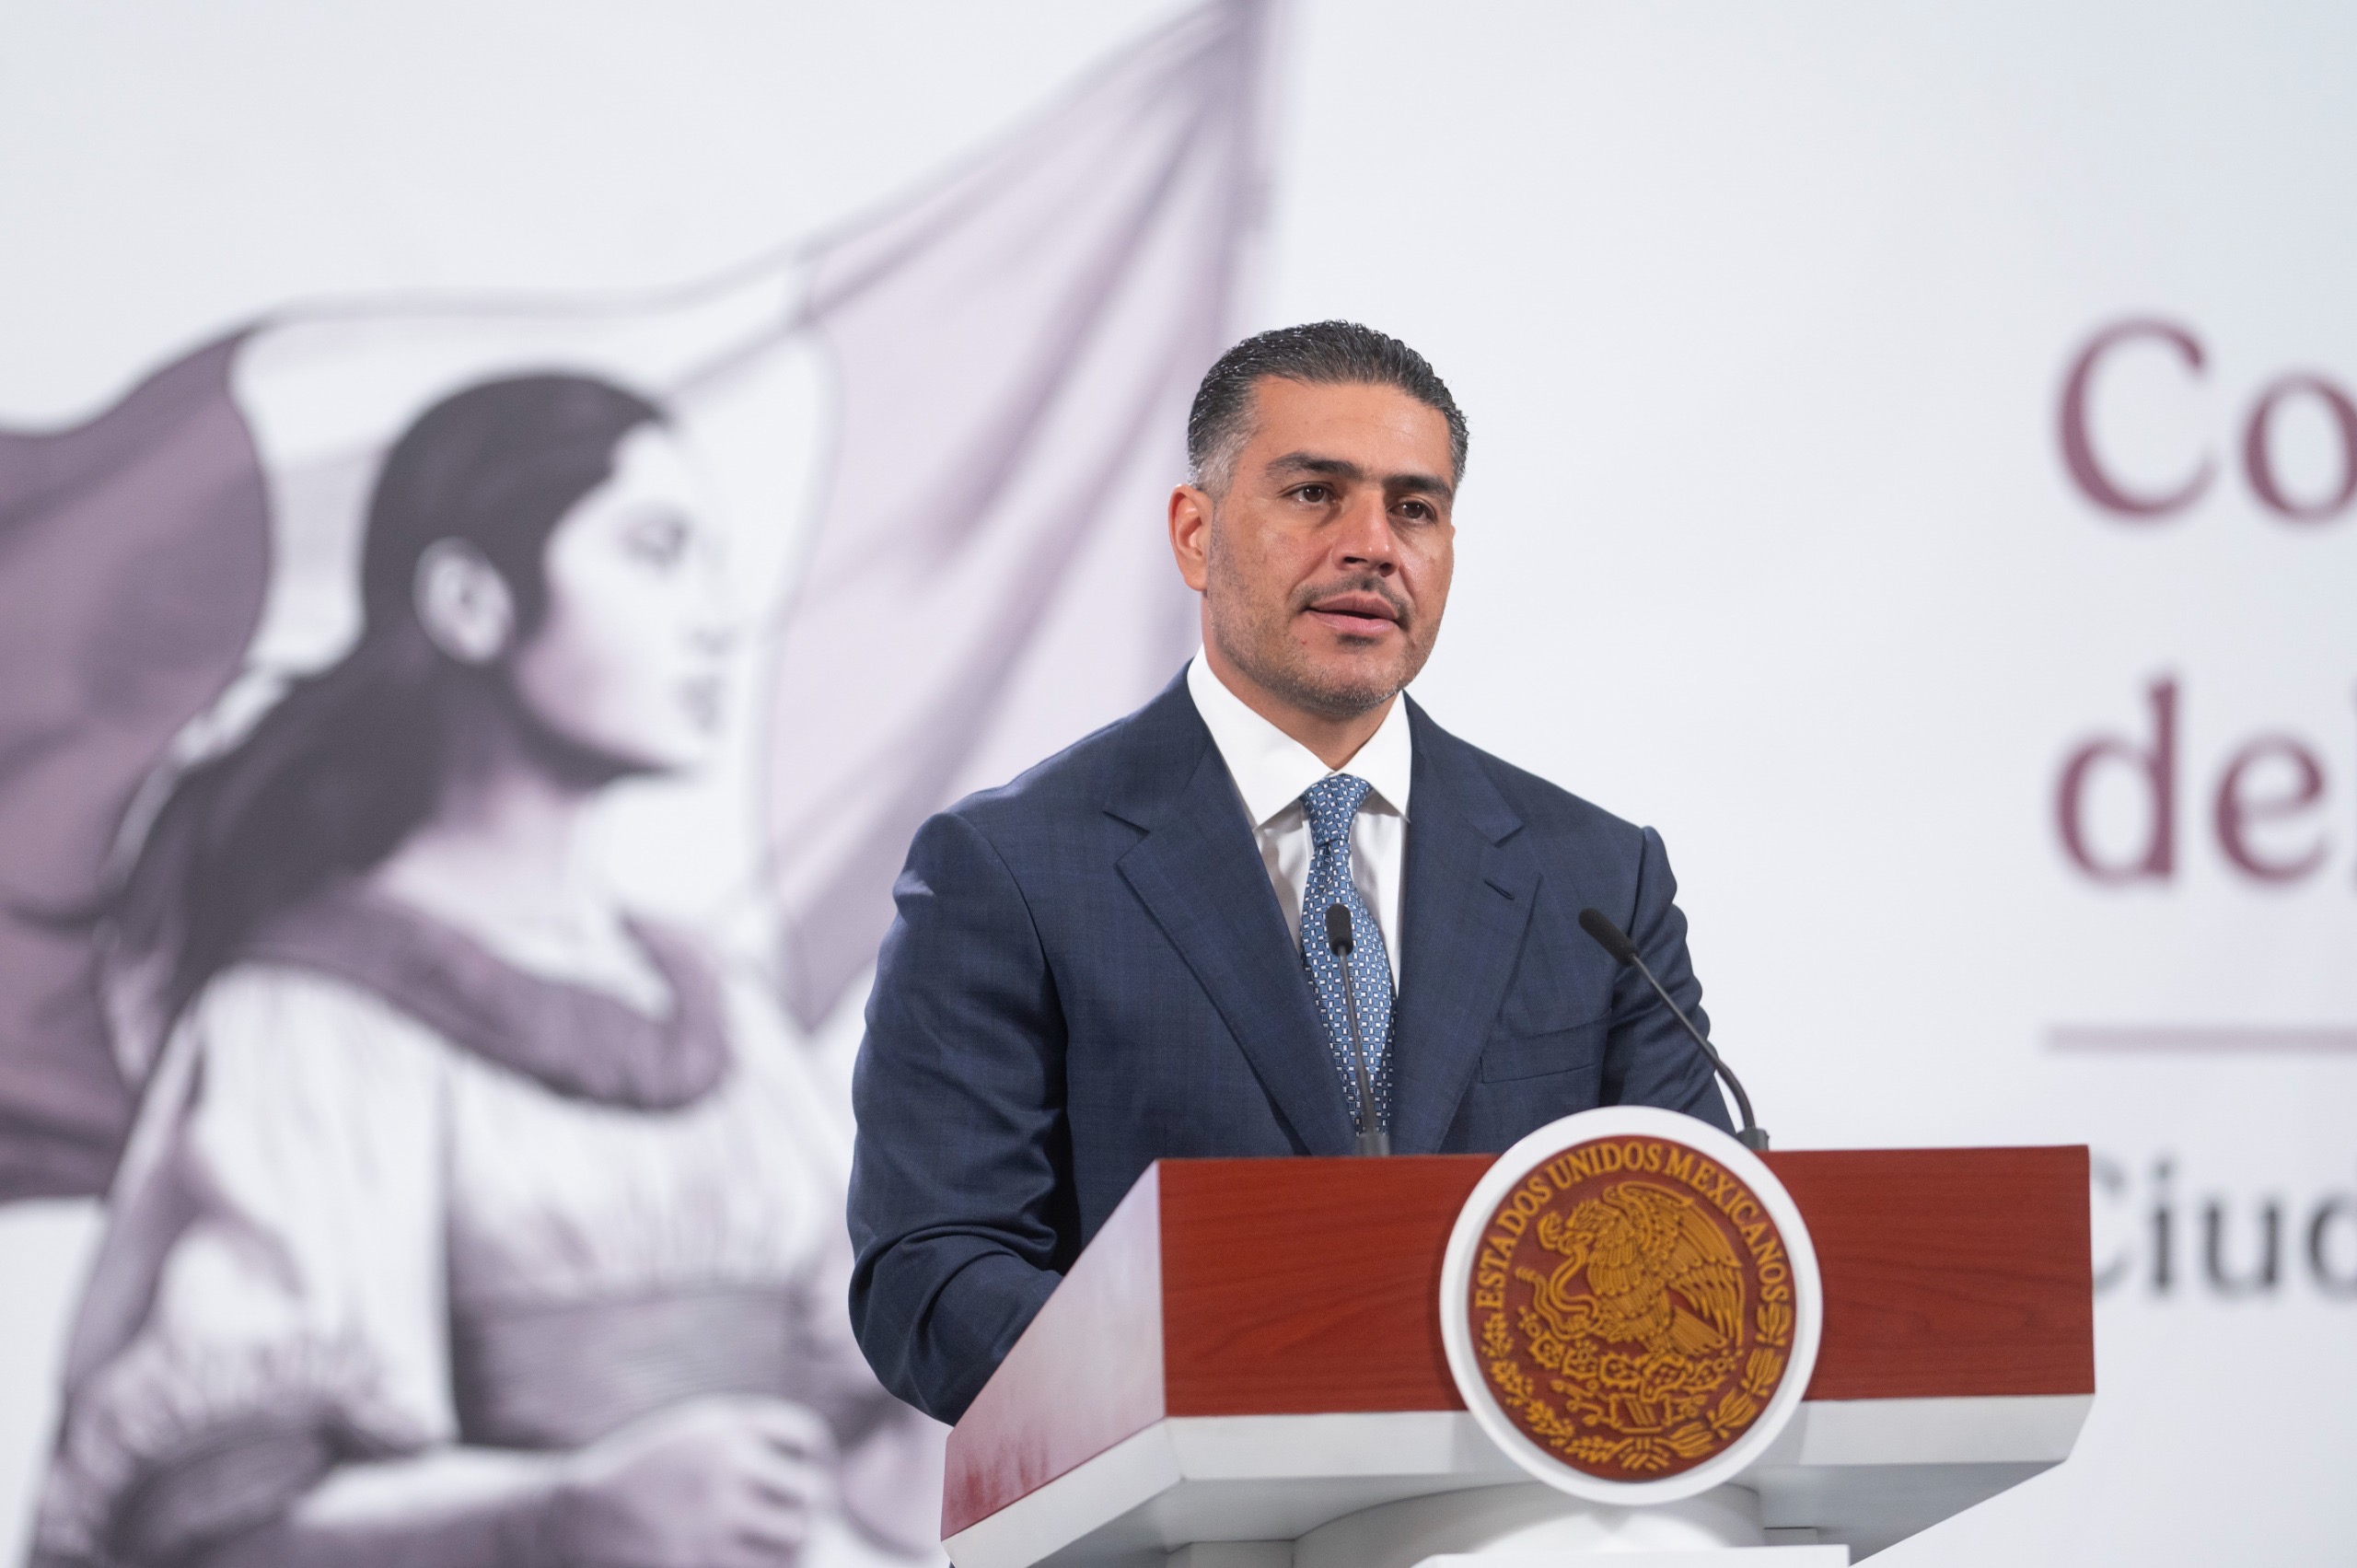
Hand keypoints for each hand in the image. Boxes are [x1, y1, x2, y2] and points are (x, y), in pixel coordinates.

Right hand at [540, 1396, 836, 1567]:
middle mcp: (722, 1469)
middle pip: (810, 1495)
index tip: (807, 1473)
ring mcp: (710, 1521)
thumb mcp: (698, 1430)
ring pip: (793, 1542)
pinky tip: (757, 1560)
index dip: (817, 1458)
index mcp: (725, 1429)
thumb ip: (755, 1436)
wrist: (579, 1517)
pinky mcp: (696, 1563)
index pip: (808, 1438)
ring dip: (794, 1545)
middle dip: (811, 1508)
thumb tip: (821, 1469)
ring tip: (782, 1544)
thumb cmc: (651, 1469)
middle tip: (801, 1518)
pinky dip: (768, 1567)